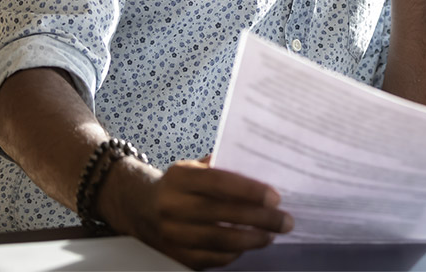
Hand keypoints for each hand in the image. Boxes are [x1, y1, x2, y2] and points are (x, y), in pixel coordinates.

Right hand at [104, 156, 293, 269]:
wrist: (139, 206)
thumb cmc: (180, 184)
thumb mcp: (194, 167)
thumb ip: (223, 167)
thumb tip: (264, 170)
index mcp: (180, 178)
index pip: (218, 182)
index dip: (249, 190)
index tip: (275, 197)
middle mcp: (172, 206)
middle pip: (221, 214)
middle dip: (259, 219)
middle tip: (286, 221)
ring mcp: (171, 233)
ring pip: (217, 241)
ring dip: (250, 240)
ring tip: (271, 236)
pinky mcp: (174, 255)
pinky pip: (210, 259)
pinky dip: (233, 255)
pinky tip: (248, 246)